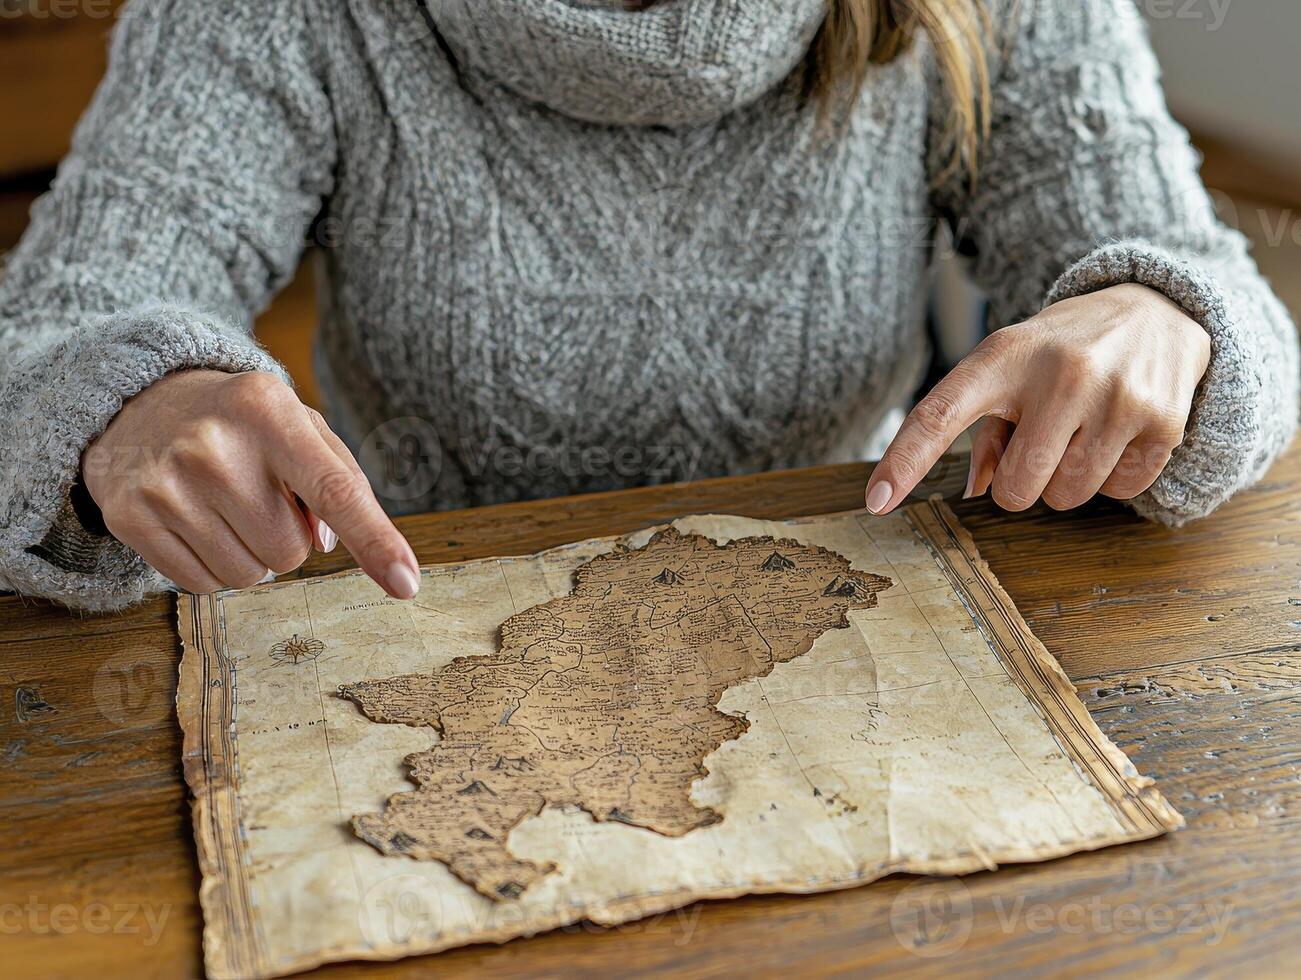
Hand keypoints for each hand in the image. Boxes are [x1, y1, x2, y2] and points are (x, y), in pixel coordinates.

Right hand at [82, 369, 420, 596]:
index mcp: (268, 411)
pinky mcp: (131, 517)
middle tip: (261, 499)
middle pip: (291, 552)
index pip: (334, 491)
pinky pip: (203, 585)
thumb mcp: (300, 425)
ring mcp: (167, 483)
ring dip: (252, 556)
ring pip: (249, 576)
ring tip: (228, 509)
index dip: (375, 541)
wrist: (140, 403)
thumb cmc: (243, 423)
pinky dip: (213, 566)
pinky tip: (198, 522)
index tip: (407, 583)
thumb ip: (340, 479)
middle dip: (289, 538)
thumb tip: (334, 541)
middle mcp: (213, 445)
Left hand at [865, 284, 1211, 515]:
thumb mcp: (1011, 368)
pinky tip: (1116, 432)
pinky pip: (1118, 492)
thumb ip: (984, 429)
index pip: (939, 414)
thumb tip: (978, 489)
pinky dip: (1112, 476)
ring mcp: (1117, 397)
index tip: (876, 502)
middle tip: (1041, 441)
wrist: (1156, 310)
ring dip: (1067, 480)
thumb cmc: (1060, 352)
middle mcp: (1061, 372)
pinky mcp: (1163, 421)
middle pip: (1016, 491)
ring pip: (1067, 497)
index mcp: (1003, 355)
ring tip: (1081, 429)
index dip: (903, 461)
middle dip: (1021, 484)